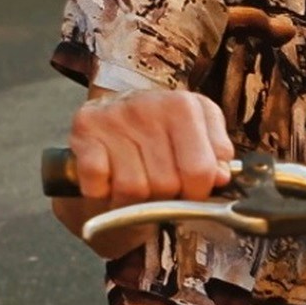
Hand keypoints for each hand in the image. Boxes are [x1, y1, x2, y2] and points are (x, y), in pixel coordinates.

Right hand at [49, 86, 232, 243]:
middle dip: (163, 197)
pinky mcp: (83, 130)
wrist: (111, 121)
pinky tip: (108, 181)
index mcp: (184, 105)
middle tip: (157, 187)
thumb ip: (216, 156)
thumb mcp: (199, 138)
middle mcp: (147, 103)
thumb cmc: (160, 138)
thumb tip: (222, 176)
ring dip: (132, 201)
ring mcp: (113, 116)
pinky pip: (98, 185)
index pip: (200, 171)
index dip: (196, 193)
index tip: (190, 192)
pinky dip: (102, 195)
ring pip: (132, 190)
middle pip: (166, 184)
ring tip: (133, 184)